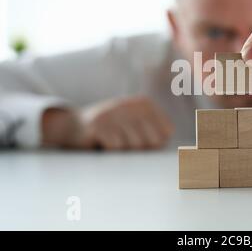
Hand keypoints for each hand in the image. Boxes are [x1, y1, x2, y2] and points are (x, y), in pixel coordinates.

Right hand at [42, 96, 173, 149]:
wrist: (74, 126)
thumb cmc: (112, 129)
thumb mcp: (137, 125)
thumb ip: (157, 133)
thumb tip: (175, 145)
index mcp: (144, 103)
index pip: (166, 133)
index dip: (155, 143)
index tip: (141, 139)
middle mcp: (130, 104)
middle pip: (152, 141)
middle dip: (140, 148)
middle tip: (124, 141)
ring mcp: (114, 113)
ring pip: (134, 146)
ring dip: (123, 149)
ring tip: (112, 140)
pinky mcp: (98, 125)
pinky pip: (116, 148)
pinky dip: (110, 151)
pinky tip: (102, 141)